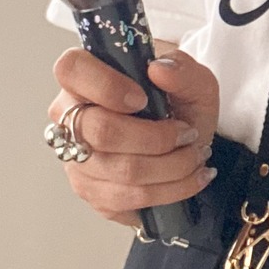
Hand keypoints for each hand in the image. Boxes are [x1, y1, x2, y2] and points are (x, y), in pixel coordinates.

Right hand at [47, 47, 219, 230]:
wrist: (184, 133)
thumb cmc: (178, 100)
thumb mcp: (194, 77)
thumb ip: (182, 68)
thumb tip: (158, 70)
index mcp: (86, 75)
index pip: (72, 71)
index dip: (106, 86)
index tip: (143, 98)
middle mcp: (71, 117)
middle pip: (101, 132)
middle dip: (158, 137)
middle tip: (188, 133)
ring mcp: (76, 158)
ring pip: (121, 171)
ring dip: (172, 167)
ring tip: (197, 155)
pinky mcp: (90, 191)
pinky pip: (126, 200)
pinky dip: (169, 191)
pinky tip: (188, 178)